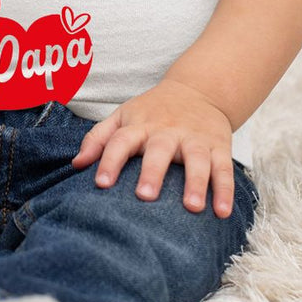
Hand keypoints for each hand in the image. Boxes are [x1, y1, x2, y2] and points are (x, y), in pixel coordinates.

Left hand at [71, 78, 233, 217]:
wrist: (199, 89)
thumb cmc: (153, 111)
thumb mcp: (123, 116)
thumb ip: (99, 138)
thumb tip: (76, 165)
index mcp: (139, 125)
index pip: (120, 140)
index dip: (109, 161)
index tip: (100, 184)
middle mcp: (167, 131)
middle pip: (159, 150)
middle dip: (152, 172)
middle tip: (144, 197)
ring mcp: (194, 139)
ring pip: (196, 159)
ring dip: (195, 183)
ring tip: (192, 208)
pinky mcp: (219, 147)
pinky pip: (224, 169)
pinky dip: (225, 190)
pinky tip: (222, 213)